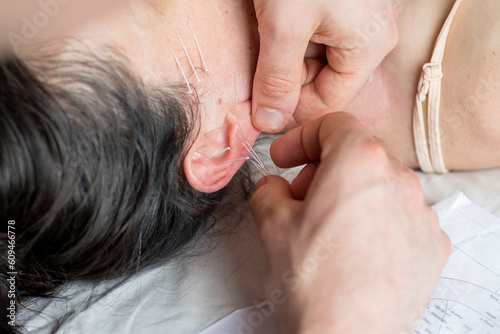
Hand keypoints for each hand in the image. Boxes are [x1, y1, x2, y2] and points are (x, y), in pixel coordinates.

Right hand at [250, 113, 450, 333]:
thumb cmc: (312, 282)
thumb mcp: (270, 224)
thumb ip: (267, 189)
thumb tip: (273, 187)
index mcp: (360, 161)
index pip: (333, 124)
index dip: (301, 138)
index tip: (286, 158)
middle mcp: (399, 180)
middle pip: (356, 155)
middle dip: (321, 171)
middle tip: (298, 199)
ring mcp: (420, 214)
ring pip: (378, 187)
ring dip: (348, 196)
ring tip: (325, 230)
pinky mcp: (430, 246)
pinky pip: (398, 218)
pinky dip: (374, 222)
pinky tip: (353, 251)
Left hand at [251, 0, 398, 131]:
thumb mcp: (284, 25)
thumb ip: (276, 78)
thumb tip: (269, 121)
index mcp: (369, 47)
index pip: (326, 102)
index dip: (290, 109)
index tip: (259, 105)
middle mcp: (374, 35)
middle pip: (324, 80)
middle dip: (288, 78)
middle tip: (259, 64)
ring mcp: (363, 16)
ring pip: (319, 56)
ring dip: (289, 54)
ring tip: (268, 33)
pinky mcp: (348, 1)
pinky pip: (320, 31)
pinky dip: (296, 32)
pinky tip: (278, 19)